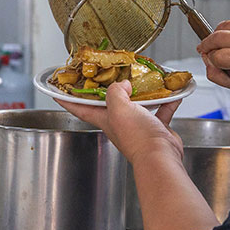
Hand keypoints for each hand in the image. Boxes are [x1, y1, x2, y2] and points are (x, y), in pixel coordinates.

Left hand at [56, 80, 183, 166]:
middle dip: (109, 89)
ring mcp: (137, 126)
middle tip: (110, 73)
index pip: (80, 108)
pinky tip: (172, 93)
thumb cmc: (137, 137)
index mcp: (105, 119)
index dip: (67, 99)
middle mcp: (119, 123)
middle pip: (110, 103)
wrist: (160, 157)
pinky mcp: (155, 128)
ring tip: (145, 78)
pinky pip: (160, 111)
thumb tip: (122, 84)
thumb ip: (115, 91)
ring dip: (141, 92)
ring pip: (137, 104)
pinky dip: (166, 101)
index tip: (57, 90)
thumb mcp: (119, 107)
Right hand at [196, 17, 229, 91]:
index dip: (212, 62)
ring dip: (215, 38)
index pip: (219, 56)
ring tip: (220, 48)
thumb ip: (221, 78)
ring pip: (221, 27)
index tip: (214, 65)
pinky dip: (226, 33)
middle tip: (206, 53)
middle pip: (217, 37)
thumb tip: (207, 63)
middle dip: (206, 46)